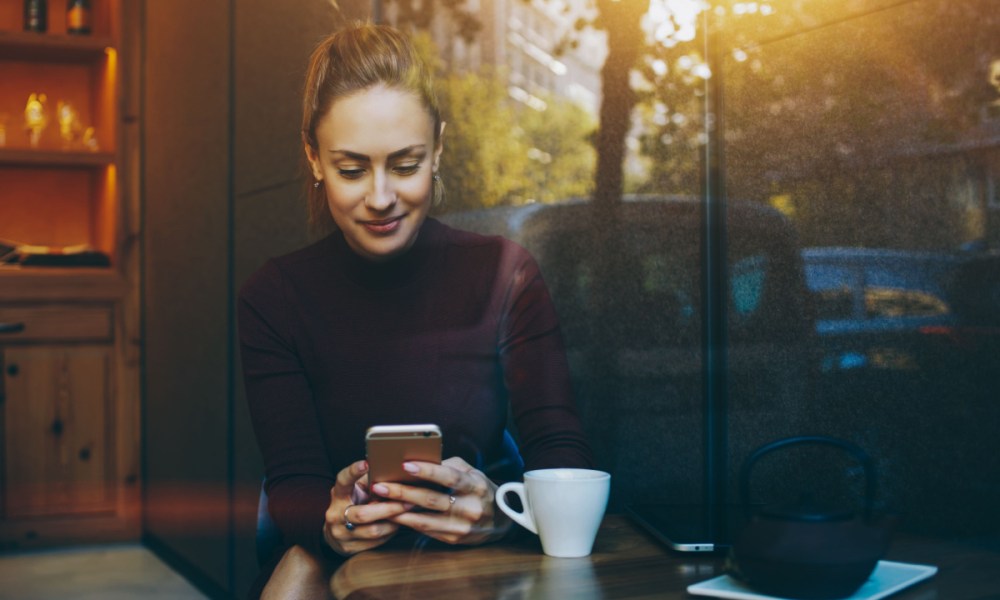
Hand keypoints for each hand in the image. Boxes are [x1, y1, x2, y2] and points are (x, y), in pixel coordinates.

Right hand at [322, 460, 410, 555]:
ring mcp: (340, 534)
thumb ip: (370, 481)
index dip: (353, 472)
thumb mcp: (357, 490)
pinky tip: (398, 524)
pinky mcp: (348, 548)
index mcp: (338, 494)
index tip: (366, 463)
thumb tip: (394, 469)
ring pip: (373, 531)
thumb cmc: (354, 503)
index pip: (343, 481)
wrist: (336, 532)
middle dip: (389, 508)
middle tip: (409, 501)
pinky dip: (390, 533)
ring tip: (407, 513)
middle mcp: (335, 514)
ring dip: (394, 522)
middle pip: (363, 514)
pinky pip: (376, 542)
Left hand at [373, 456, 511, 545]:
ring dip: (399, 510)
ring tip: (379, 501)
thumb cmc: (479, 489)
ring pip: (425, 519)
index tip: (405, 465)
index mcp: (475, 485)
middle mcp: (470, 507)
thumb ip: (449, 466)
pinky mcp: (454, 539)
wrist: (500, 521)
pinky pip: (426, 530)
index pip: (449, 477)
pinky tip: (393, 514)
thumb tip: (421, 461)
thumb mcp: (472, 472)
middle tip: (379, 485)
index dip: (427, 470)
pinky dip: (408, 522)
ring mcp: (461, 526)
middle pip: (431, 499)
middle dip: (402, 491)